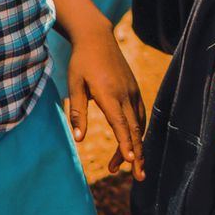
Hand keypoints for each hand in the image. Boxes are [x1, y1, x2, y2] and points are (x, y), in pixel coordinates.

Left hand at [66, 27, 144, 176]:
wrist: (97, 37)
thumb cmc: (81, 62)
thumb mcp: (74, 85)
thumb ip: (78, 112)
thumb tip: (78, 139)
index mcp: (110, 94)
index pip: (121, 124)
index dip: (126, 144)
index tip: (131, 161)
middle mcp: (125, 94)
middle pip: (135, 129)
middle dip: (137, 154)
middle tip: (138, 176)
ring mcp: (132, 92)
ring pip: (139, 124)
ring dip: (135, 146)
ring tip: (125, 165)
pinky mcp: (134, 90)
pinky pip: (140, 115)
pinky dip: (137, 132)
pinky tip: (131, 143)